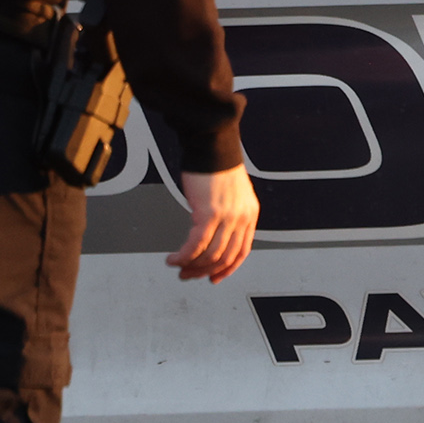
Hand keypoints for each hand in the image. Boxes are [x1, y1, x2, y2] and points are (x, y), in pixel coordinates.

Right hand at [170, 163, 259, 281]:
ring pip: (210, 255)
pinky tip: (174, 258)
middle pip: (225, 257)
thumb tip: (213, 235)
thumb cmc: (217, 165)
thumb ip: (228, 215)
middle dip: (204, 271)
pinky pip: (196, 245)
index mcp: (249, 214)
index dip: (227, 269)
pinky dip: (184, 256)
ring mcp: (227, 217)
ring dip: (191, 266)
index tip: (214, 278)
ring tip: (178, 267)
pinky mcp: (209, 214)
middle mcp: (241, 217)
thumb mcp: (232, 194)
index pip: (242, 251)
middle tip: (188, 275)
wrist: (212, 144)